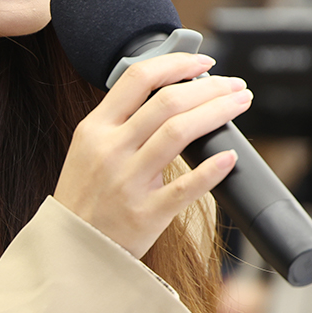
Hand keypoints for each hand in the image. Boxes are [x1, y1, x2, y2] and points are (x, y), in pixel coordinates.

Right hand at [53, 52, 250, 258]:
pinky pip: (185, 187)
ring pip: (179, 133)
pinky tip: (230, 155)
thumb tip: (171, 93)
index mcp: (95, 128)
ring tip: (239, 105)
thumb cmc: (86, 196)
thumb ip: (121, 121)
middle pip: (167, 102)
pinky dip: (211, 169)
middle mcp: (110, 150)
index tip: (203, 63)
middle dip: (209, 88)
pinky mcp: (146, 214)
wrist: (72, 249)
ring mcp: (127, 182)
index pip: (137, 78)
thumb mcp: (88, 149)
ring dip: (217, 113)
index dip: (176, 63)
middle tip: (234, 85)